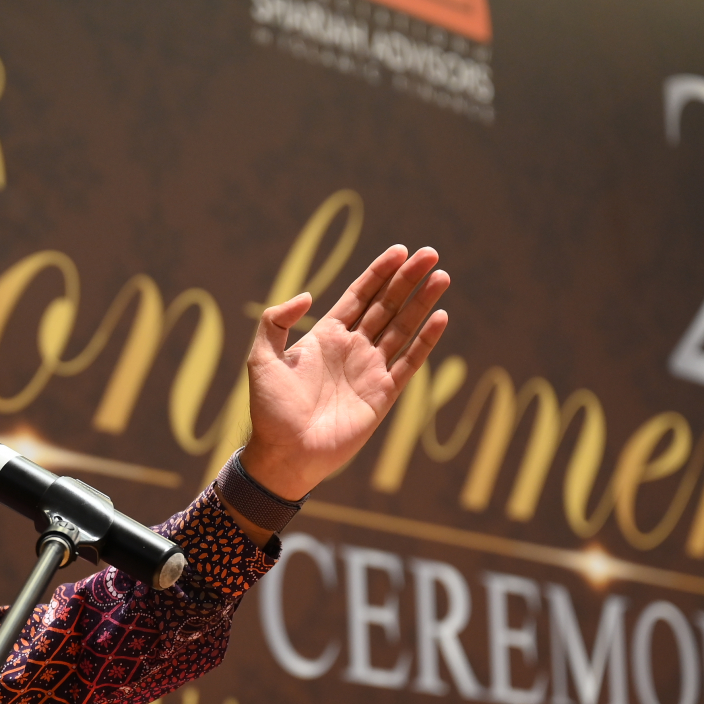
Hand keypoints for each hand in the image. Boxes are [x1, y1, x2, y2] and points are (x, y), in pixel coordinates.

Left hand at [238, 244, 450, 502]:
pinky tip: (440, 317)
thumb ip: (276, 322)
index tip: (400, 250)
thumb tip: (307, 295)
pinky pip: (409, 362)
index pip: (359, 296)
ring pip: (402, 328)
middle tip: (430, 254)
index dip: (379, 273)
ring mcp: (370, 370)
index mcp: (326, 336)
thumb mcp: (262, 358)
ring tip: (442, 276)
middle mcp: (352, 349)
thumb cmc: (270, 410)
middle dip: (407, 279)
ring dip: (422, 303)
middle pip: (387, 305)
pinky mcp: (383, 394)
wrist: (285, 453)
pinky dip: (425, 340)